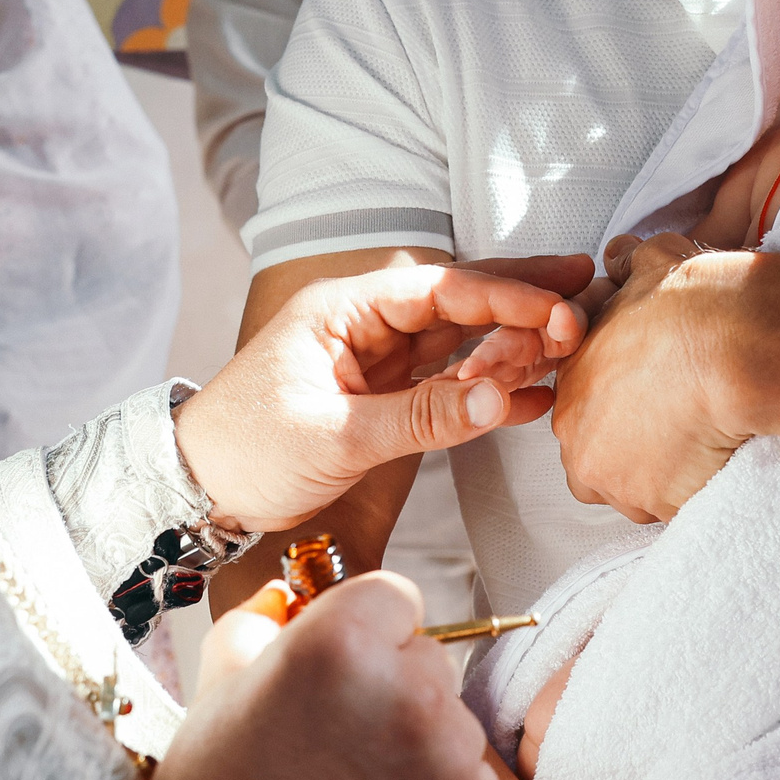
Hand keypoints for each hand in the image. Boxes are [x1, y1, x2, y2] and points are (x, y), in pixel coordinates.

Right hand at [139, 573, 499, 779]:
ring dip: (418, 748)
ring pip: (451, 724)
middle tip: (340, 742)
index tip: (347, 666)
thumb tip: (284, 605)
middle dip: (392, 690)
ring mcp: (450, 759)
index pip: (395, 598)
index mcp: (342, 644)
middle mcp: (408, 691)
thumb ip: (255, 628)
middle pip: (426, 660)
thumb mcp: (215, 694)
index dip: (367, 631)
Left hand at [179, 262, 587, 530]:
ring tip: (572, 349)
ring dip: (514, 347)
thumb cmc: (245, 449)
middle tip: (583, 300)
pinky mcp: (384, 398)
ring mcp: (377, 360)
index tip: (557, 308)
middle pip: (459, 303)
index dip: (504, 296)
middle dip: (522, 301)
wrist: (196, 491)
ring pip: (461, 342)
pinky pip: (448, 385)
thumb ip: (422, 416)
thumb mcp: (334, 435)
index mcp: (344, 310)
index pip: (441, 289)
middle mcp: (366, 325)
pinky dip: (489, 391)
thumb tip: (499, 394)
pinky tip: (534, 397)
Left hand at [551, 233, 760, 522]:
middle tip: (679, 426)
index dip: (622, 406)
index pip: (583, 411)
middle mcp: (580, 440)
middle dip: (633, 449)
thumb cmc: (693, 302)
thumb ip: (630, 263)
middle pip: (600, 460)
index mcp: (571, 384)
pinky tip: (721, 465)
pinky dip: (694, 494)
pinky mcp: (658, 509)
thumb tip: (621, 253)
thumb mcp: (654, 262)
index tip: (657, 399)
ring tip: (705, 446)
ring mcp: (617, 482)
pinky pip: (673, 511)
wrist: (738, 349)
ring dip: (662, 478)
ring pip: (634, 492)